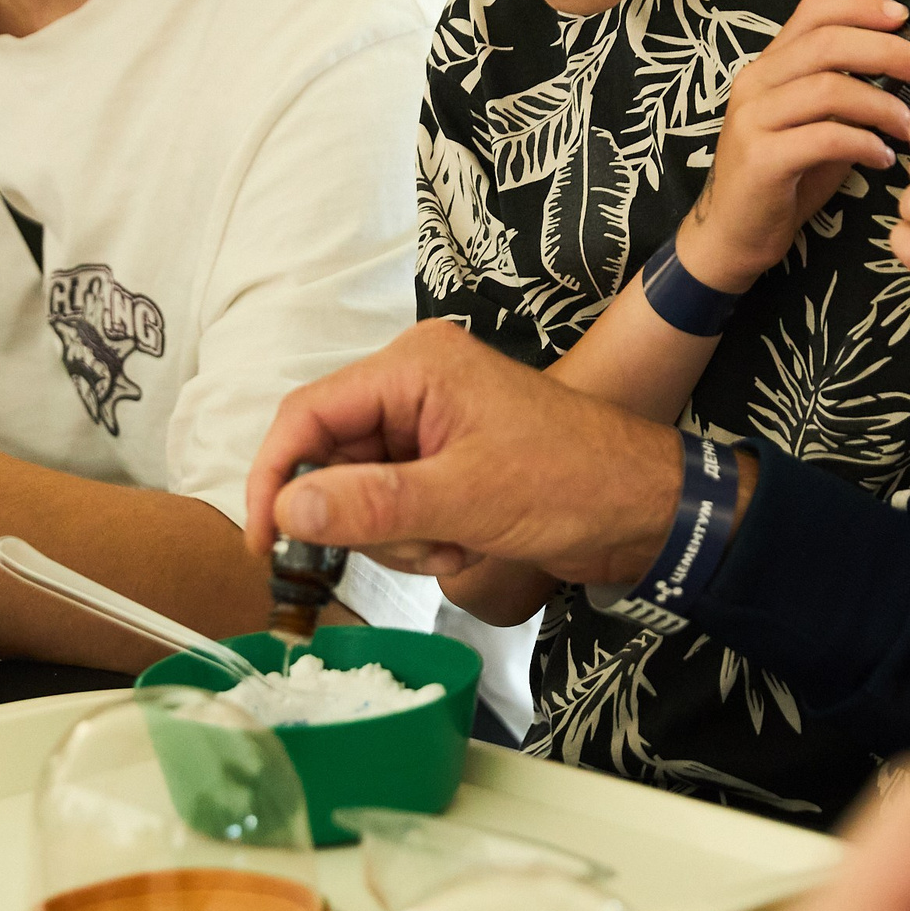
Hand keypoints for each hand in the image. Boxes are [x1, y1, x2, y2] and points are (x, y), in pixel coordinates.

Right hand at [244, 321, 695, 584]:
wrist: (647, 509)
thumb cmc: (575, 483)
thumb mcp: (465, 500)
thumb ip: (371, 505)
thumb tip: (286, 512)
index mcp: (413, 368)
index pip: (306, 415)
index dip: (273, 478)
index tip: (263, 542)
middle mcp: (413, 385)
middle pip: (329, 459)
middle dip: (364, 518)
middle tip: (422, 541)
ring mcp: (429, 424)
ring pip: (358, 493)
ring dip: (399, 535)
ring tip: (457, 541)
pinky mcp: (443, 460)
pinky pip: (393, 506)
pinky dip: (420, 537)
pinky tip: (467, 543)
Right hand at [677, 0, 909, 293]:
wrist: (734, 232)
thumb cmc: (786, 177)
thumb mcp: (824, 126)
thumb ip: (863, 97)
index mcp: (770, 65)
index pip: (814, 11)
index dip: (861, 6)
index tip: (904, 16)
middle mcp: (755, 82)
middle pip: (827, 42)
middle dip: (886, 50)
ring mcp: (753, 119)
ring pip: (828, 88)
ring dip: (881, 103)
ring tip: (909, 125)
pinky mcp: (760, 159)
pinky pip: (823, 138)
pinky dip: (864, 144)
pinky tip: (883, 158)